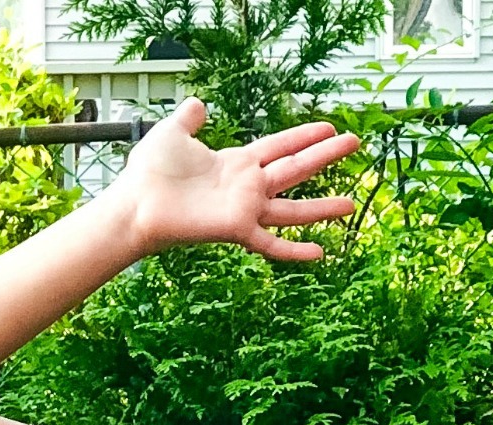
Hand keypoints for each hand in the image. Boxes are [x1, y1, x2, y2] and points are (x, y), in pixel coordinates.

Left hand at [110, 101, 359, 260]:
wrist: (136, 203)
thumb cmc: (150, 172)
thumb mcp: (173, 132)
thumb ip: (189, 118)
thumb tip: (198, 104)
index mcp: (236, 162)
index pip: (279, 146)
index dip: (304, 135)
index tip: (330, 125)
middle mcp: (246, 186)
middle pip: (295, 168)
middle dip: (325, 155)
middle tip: (356, 143)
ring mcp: (244, 209)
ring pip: (292, 208)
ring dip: (321, 207)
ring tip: (351, 203)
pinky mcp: (237, 228)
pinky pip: (272, 243)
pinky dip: (295, 250)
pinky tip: (320, 253)